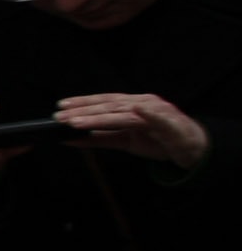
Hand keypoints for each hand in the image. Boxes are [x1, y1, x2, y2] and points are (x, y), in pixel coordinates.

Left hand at [56, 91, 210, 169]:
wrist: (191, 148)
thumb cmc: (158, 140)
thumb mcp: (124, 140)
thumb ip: (99, 139)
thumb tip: (69, 139)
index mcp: (131, 105)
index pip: (103, 101)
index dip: (81, 103)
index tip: (60, 108)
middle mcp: (142, 103)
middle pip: (109, 106)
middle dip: (83, 112)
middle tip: (61, 117)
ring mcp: (157, 111)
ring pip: (125, 113)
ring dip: (101, 116)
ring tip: (79, 121)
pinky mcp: (171, 123)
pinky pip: (159, 118)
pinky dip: (149, 113)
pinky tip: (137, 110)